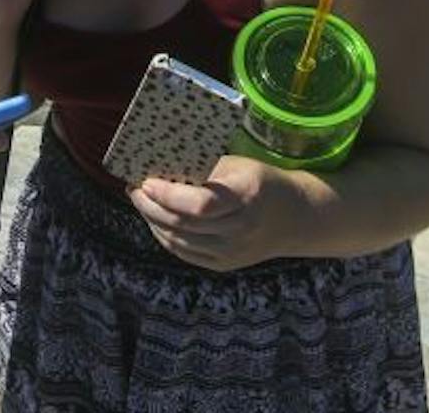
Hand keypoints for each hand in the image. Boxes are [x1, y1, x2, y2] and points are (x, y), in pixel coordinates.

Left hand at [127, 155, 304, 271]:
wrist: (295, 218)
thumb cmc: (260, 181)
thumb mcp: (237, 166)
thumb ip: (202, 168)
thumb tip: (158, 164)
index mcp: (245, 198)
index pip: (200, 205)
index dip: (168, 195)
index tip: (146, 180)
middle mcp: (239, 231)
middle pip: (182, 224)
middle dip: (150, 206)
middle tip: (134, 188)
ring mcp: (231, 253)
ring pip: (178, 241)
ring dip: (152, 221)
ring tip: (141, 201)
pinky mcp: (223, 265)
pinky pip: (184, 253)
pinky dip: (164, 236)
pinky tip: (156, 219)